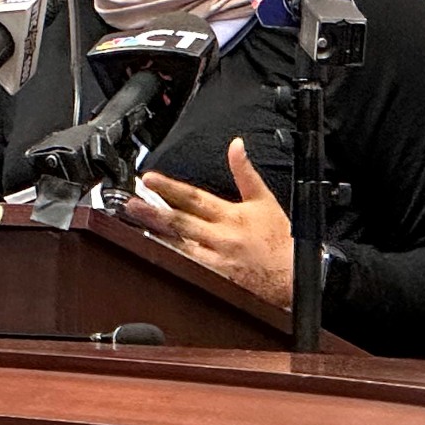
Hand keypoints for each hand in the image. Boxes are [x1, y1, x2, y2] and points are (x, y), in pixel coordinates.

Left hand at [124, 138, 295, 308]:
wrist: (292, 276)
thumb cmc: (279, 239)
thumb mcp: (264, 200)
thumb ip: (245, 172)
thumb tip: (236, 146)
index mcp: (231, 215)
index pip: (194, 197)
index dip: (170, 188)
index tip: (149, 179)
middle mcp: (220, 237)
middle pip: (181, 222)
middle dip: (154, 211)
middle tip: (132, 204)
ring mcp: (216, 260)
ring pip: (179, 246)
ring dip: (156, 235)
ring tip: (135, 226)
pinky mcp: (215, 278)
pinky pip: (188, 267)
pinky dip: (171, 259)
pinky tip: (154, 253)